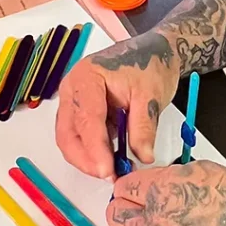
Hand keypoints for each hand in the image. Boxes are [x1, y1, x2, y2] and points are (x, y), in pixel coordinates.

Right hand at [56, 31, 179, 176]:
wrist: (156, 51)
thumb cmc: (151, 64)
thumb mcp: (152, 95)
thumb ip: (144, 128)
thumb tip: (142, 157)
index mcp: (87, 77)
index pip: (86, 119)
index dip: (95, 148)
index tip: (108, 170)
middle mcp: (73, 88)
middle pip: (69, 133)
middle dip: (86, 159)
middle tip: (110, 175)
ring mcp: (74, 99)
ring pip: (70, 138)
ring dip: (88, 158)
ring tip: (113, 170)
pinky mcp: (82, 109)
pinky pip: (80, 135)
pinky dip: (93, 150)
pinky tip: (111, 158)